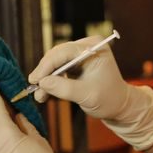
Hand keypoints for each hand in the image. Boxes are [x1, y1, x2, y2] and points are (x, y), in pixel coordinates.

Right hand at [28, 36, 152, 150]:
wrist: (119, 105)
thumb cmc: (109, 99)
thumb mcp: (87, 96)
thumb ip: (64, 88)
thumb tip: (42, 83)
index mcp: (94, 48)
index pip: (64, 52)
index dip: (47, 65)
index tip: (35, 80)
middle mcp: (86, 46)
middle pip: (56, 55)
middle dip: (44, 73)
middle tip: (34, 88)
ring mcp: (80, 54)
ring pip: (54, 63)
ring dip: (45, 79)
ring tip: (39, 95)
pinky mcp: (75, 63)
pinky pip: (57, 69)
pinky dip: (50, 81)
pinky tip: (44, 93)